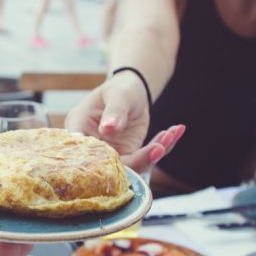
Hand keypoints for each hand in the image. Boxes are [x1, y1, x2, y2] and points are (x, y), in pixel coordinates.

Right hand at [64, 74, 184, 172]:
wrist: (132, 90)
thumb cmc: (120, 88)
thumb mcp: (119, 95)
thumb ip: (114, 111)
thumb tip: (108, 128)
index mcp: (79, 129)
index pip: (85, 154)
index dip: (104, 163)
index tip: (131, 157)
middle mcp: (93, 147)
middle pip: (110, 167)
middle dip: (139, 159)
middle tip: (160, 147)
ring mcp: (112, 154)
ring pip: (133, 166)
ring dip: (155, 152)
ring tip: (170, 134)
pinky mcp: (129, 156)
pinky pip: (147, 159)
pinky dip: (163, 147)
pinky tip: (176, 131)